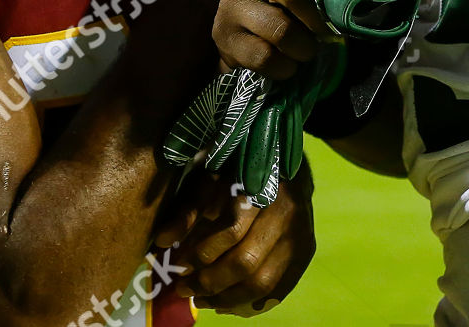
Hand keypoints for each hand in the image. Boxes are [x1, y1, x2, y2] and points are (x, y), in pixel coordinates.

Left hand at [163, 164, 316, 315]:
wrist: (288, 164)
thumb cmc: (241, 171)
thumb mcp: (212, 179)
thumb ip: (189, 209)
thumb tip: (162, 241)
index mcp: (263, 189)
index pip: (232, 232)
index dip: (202, 255)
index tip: (179, 267)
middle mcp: (287, 214)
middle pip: (247, 263)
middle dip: (210, 282)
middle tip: (184, 289)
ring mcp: (301, 235)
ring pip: (263, 282)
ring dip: (227, 299)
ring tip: (202, 300)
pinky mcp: (306, 252)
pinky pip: (278, 289)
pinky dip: (250, 303)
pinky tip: (227, 304)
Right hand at [213, 0, 381, 79]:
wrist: (238, 28)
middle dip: (319, 17)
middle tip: (329, 30)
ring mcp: (229, 4)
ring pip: (280, 30)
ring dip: (304, 47)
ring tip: (307, 49)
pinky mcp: (223, 37)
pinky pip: (264, 57)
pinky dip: (285, 66)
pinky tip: (287, 62)